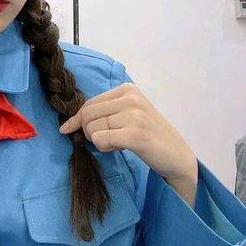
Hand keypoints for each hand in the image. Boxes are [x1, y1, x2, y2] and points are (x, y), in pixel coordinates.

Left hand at [59, 83, 197, 182]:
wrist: (177, 156)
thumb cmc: (149, 135)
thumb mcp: (127, 114)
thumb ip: (103, 112)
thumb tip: (68, 124)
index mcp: (127, 89)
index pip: (89, 103)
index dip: (77, 118)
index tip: (68, 129)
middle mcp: (130, 98)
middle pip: (87, 115)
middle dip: (87, 131)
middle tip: (104, 140)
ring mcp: (134, 115)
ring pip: (92, 128)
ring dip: (99, 141)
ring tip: (117, 142)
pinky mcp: (135, 134)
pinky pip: (101, 140)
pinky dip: (104, 147)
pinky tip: (119, 148)